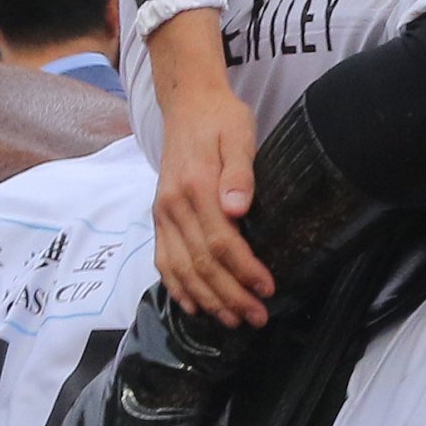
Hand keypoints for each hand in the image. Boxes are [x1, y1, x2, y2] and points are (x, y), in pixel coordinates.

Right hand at [143, 10, 271, 323]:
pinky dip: (177, 286)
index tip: (266, 289)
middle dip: (230, 295)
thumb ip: (240, 173)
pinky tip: (194, 305)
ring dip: (207, 299)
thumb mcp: (239, 135)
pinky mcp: (159, 216)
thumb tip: (239, 207)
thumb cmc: (221, 120)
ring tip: (231, 321)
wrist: (188, 104)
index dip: (244, 270)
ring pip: (182, 268)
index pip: (221, 241)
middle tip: (257, 318)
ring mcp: (162, 213)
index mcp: (196, 187)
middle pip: (202, 262)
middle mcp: (173, 205)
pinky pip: (163, 259)